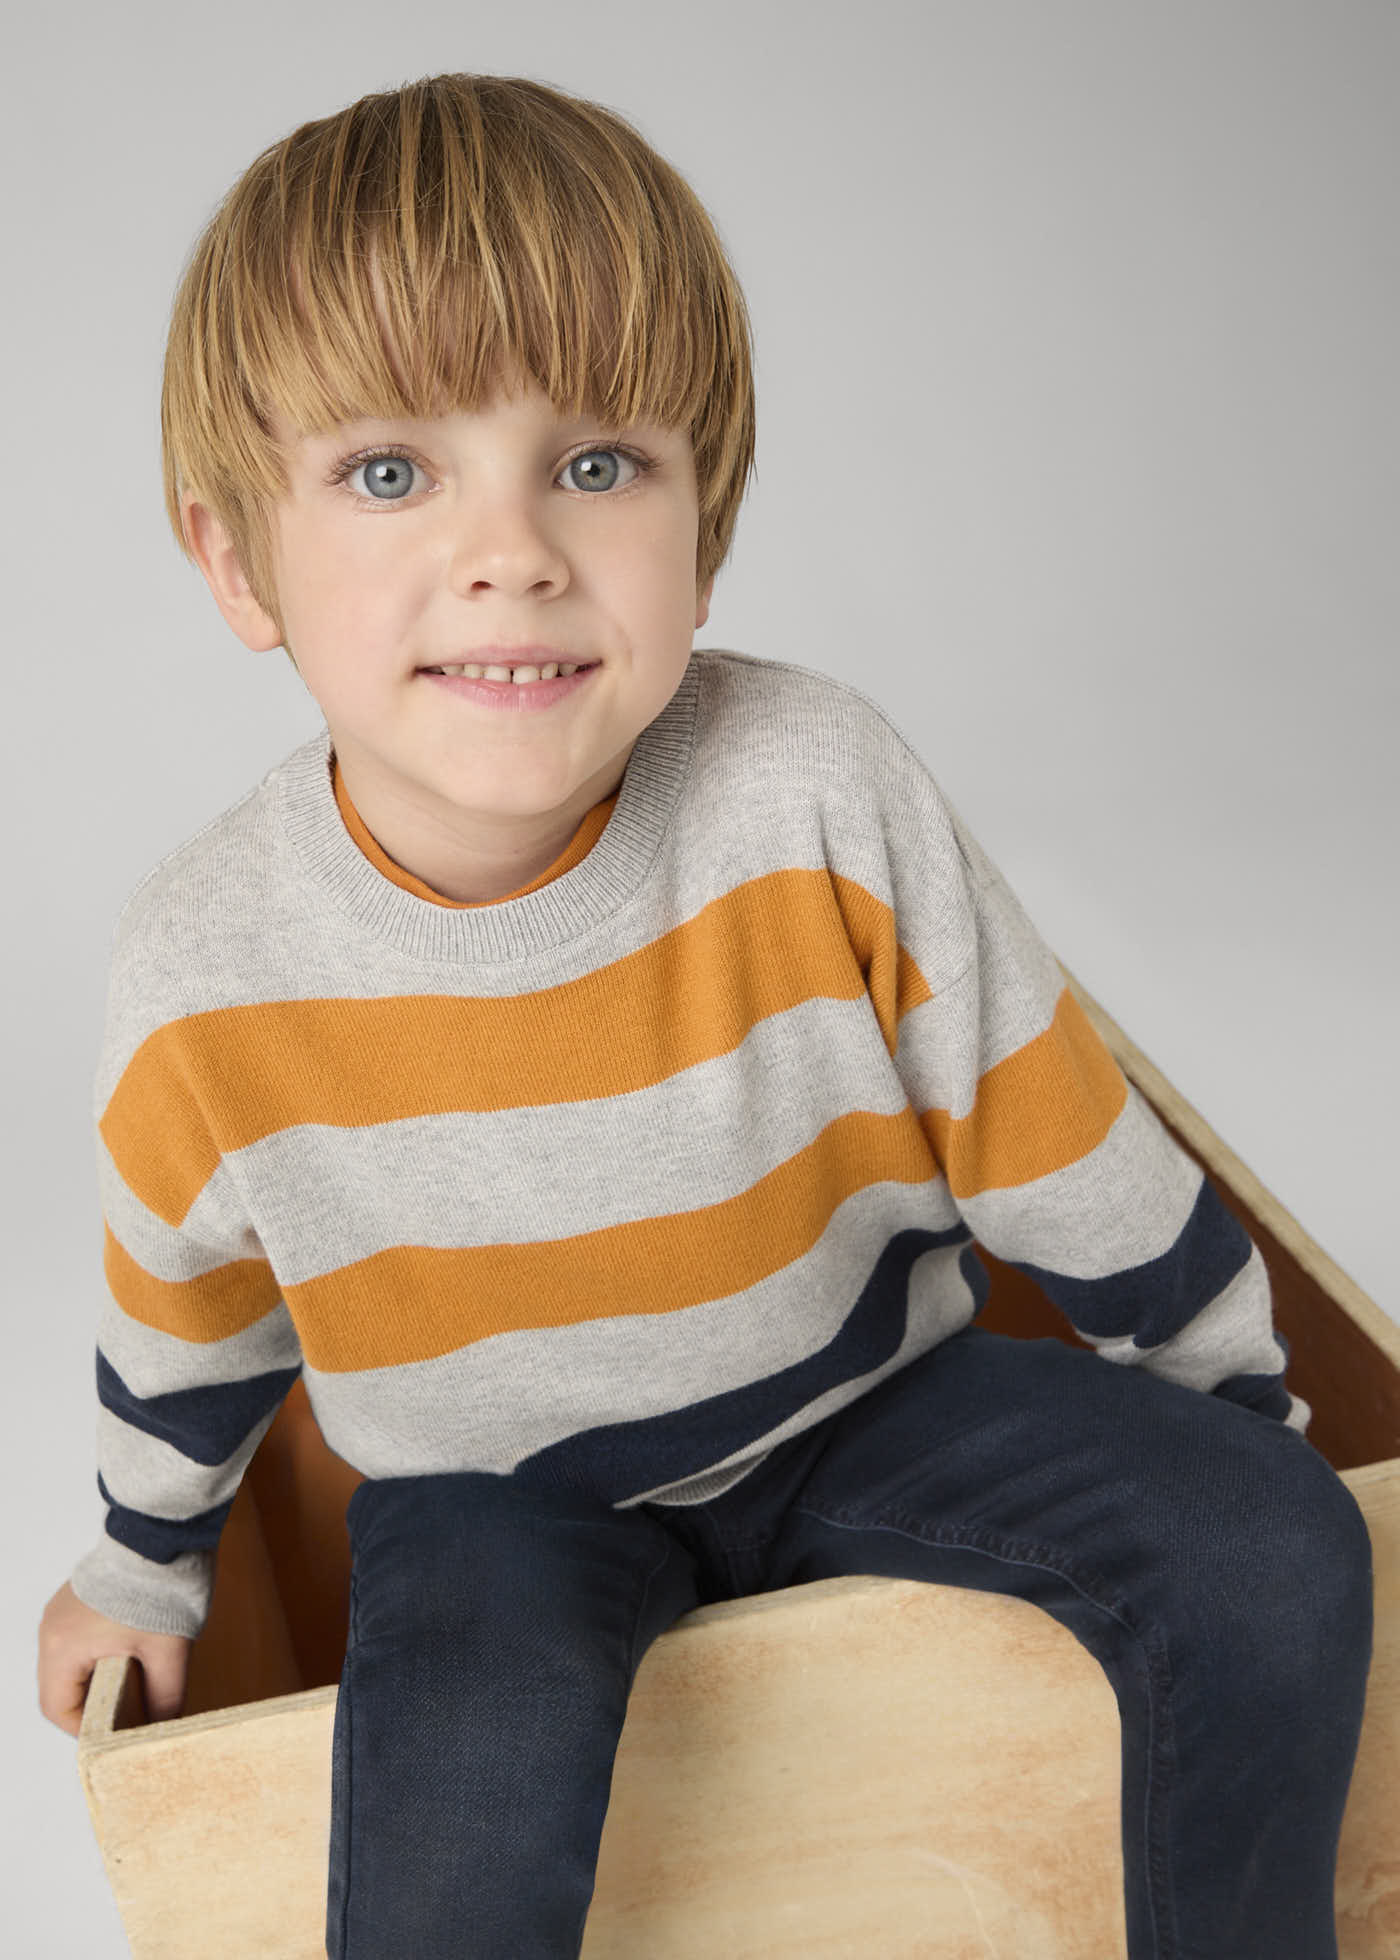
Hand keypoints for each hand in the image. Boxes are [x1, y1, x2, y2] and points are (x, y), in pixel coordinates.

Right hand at [38, 1581, 191, 1736]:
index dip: (84, 1730)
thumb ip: (166, 1696)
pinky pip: (76, 1641)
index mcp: (64, 1646)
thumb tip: (166, 1725)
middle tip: (125, 1717)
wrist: (165, 1529)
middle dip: (91, 1707)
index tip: (115, 1736)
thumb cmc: (161, 1588)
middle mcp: (53, 1629)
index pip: (58, 1708)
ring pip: (68, 1664)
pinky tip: (127, 1657)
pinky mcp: (77, 1598)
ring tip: (130, 1688)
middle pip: (59, 1688)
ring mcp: (62, 1611)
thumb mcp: (169, 1652)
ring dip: (94, 1680)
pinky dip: (96, 1656)